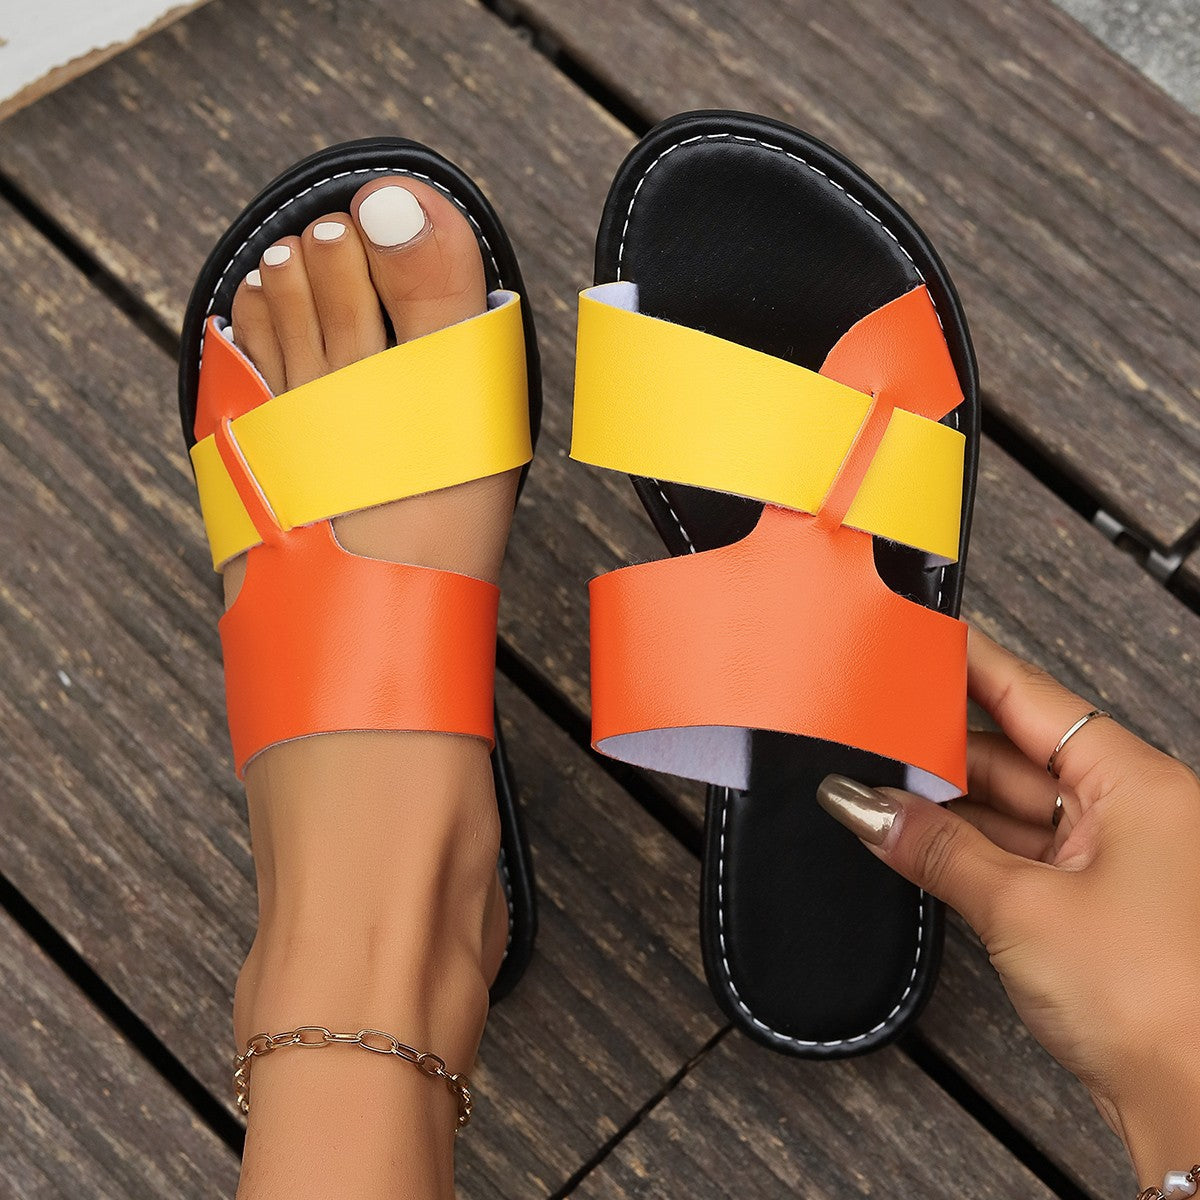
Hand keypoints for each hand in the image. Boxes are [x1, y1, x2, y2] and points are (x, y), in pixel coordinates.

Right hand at [818, 627, 1199, 1188]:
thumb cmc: (1160, 1001)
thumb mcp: (1021, 907)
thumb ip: (934, 848)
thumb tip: (864, 806)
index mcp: (1134, 783)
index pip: (1033, 697)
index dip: (971, 665)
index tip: (921, 641)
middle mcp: (1130, 813)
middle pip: (1014, 754)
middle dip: (938, 749)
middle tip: (869, 733)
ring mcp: (1113, 862)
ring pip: (1011, 809)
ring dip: (946, 807)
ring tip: (875, 792)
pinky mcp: (1093, 909)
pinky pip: (1016, 855)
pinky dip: (965, 850)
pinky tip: (914, 842)